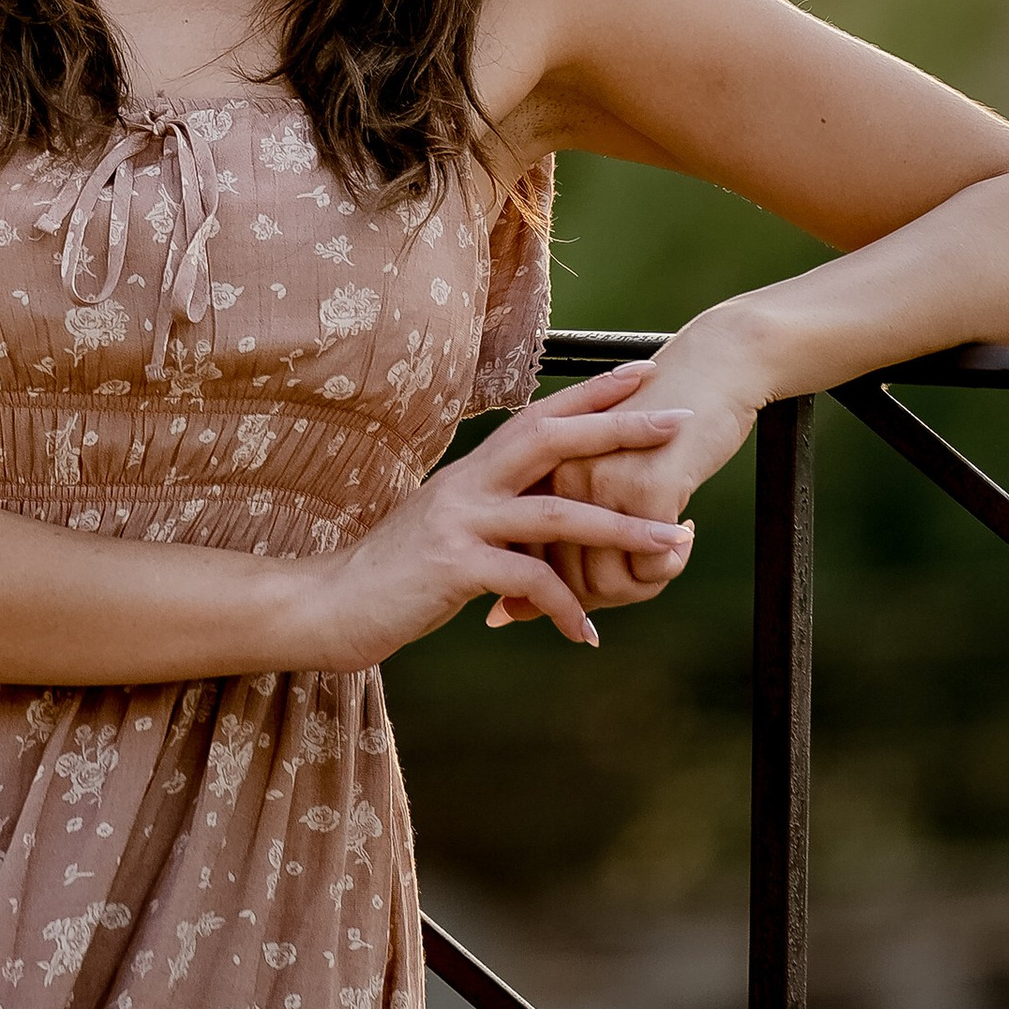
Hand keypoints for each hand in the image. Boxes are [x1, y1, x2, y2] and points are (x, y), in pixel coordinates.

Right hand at [308, 382, 695, 660]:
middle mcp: (467, 484)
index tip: (642, 374)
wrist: (331, 606)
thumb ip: (491, 514)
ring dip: (620, 528)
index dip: (591, 394)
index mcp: (470, 471)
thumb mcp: (448, 531)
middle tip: (677, 420)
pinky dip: (564, 607)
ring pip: (555, 514)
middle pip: (551, 440)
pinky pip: (528, 581)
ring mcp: (460, 522)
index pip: (538, 417)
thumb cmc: (395, 574)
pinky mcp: (454, 566)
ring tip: (671, 541)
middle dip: (618, 429)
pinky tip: (585, 633)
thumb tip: (538, 513)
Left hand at [487, 334, 763, 626]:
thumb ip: (554, 543)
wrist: (710, 369)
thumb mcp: (594, 485)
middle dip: (613, 596)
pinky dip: (672, 564)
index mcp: (536, 472)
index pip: (529, 567)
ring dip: (647, 584)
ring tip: (670, 551)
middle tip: (650, 571)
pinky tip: (685, 531)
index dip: (563, 594)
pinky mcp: (645, 488)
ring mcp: (599, 482)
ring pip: (611, 584)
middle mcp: (558, 478)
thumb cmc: (653, 433)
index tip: (597, 591)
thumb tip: (504, 615)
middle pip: (569, 584)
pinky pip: (652, 567)